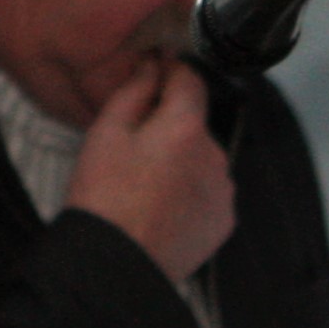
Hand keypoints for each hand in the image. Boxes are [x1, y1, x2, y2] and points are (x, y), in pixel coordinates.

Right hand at [66, 57, 233, 283]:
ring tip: (144, 187)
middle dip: (169, 127)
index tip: (154, 73)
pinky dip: (190, 193)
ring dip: (181, 162)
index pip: (190, 80)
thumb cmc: (104, 196)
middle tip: (132, 150)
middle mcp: (216, 156)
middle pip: (194, 125)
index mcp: (187, 128)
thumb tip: (154, 63)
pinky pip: (208, 193)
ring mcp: (223, 191)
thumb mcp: (108, 131)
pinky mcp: (224, 221)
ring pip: (202, 160)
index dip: (170, 72)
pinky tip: (161, 208)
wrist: (117, 264)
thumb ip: (136, 90)